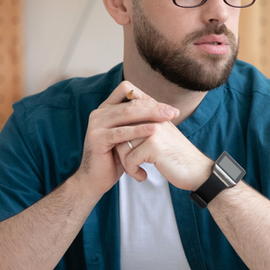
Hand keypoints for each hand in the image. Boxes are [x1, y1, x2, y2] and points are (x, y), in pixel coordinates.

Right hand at [74, 81, 177, 196]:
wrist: (96, 180)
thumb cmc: (115, 158)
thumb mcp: (128, 136)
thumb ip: (138, 121)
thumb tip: (163, 109)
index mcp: (107, 109)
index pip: (127, 90)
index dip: (147, 95)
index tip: (167, 107)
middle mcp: (99, 113)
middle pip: (131, 102)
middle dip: (155, 106)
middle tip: (173, 112)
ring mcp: (97, 124)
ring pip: (127, 113)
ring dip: (150, 114)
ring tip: (167, 118)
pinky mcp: (97, 138)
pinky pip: (121, 132)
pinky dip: (138, 130)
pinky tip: (153, 130)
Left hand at [116, 117, 212, 190]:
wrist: (197, 170)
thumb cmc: (177, 156)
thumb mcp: (163, 135)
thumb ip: (146, 126)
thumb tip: (120, 126)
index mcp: (156, 113)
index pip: (127, 115)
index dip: (120, 132)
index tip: (123, 148)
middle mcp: (154, 118)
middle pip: (120, 131)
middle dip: (120, 151)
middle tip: (128, 163)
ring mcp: (153, 130)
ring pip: (121, 146)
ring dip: (126, 164)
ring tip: (136, 171)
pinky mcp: (152, 146)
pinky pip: (129, 159)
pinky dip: (133, 171)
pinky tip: (142, 176)